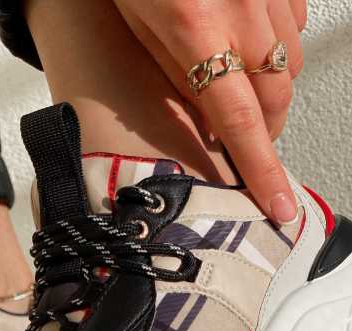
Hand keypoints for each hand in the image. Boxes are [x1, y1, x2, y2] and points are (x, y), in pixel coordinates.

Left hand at [114, 0, 306, 223]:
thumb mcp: (141, 27)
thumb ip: (179, 75)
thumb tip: (208, 122)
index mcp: (196, 30)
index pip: (240, 120)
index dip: (261, 170)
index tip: (278, 206)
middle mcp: (241, 11)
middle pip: (273, 99)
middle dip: (264, 135)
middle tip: (244, 149)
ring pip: (289, 67)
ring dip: (269, 94)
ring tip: (240, 95)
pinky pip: (293, 28)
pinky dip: (277, 52)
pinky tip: (251, 49)